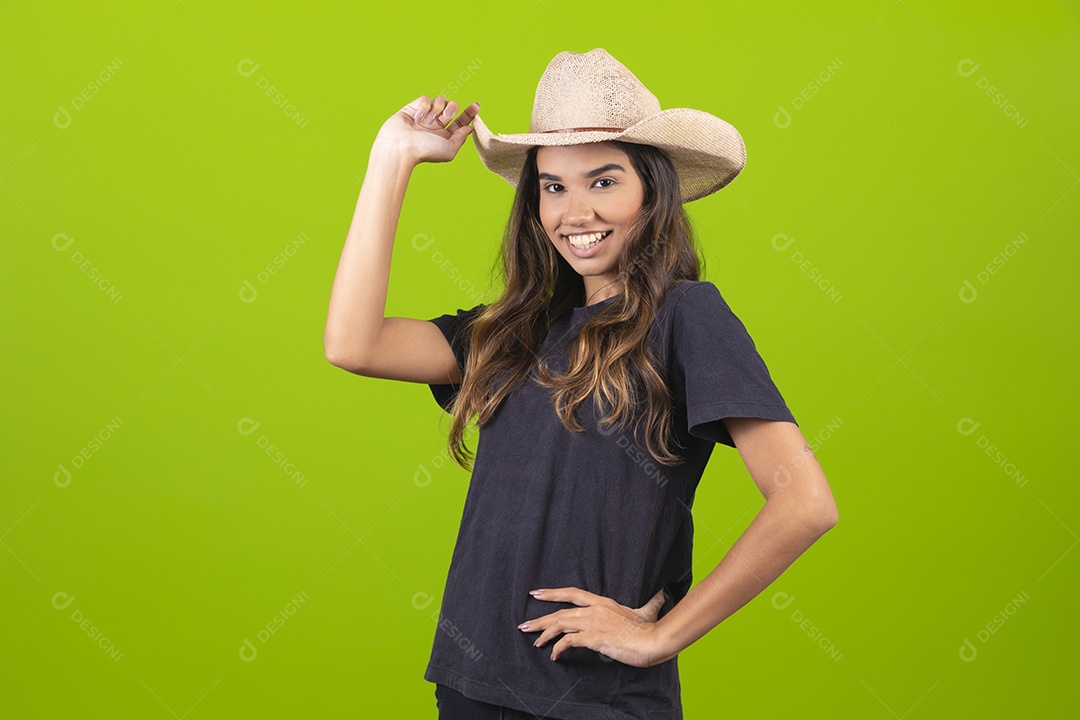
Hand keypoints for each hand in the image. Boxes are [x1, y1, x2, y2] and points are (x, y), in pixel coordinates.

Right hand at [374, 94, 478, 164]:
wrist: (400, 147)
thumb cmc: (424, 151)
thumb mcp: (449, 149)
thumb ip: (461, 138)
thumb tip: (469, 127)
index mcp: (445, 136)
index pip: (461, 121)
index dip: (470, 113)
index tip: (477, 106)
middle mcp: (435, 125)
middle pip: (452, 107)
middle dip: (453, 108)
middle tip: (446, 116)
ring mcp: (425, 116)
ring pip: (440, 100)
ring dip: (438, 107)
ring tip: (429, 119)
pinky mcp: (413, 108)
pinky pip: (425, 98)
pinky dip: (425, 106)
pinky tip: (419, 117)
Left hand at [518, 586, 671, 667]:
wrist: (653, 640)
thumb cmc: (650, 629)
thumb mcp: (647, 611)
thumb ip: (651, 602)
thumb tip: (661, 593)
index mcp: (602, 602)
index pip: (572, 593)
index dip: (553, 593)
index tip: (536, 594)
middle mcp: (594, 609)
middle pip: (560, 612)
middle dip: (540, 619)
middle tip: (525, 626)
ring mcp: (592, 623)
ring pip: (560, 624)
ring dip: (545, 634)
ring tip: (535, 642)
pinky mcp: (593, 637)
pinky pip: (568, 641)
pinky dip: (558, 648)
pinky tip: (554, 656)